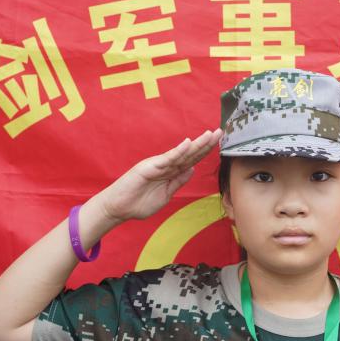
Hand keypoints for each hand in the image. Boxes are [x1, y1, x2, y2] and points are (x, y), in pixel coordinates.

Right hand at [97, 128, 223, 223]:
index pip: (191, 160)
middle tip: (220, 132)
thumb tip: (192, 169)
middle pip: (189, 154)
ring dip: (196, 145)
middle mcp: (166, 166)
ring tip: (210, 135)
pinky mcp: (149, 167)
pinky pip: (167, 159)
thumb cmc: (139, 203)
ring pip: (181, 154)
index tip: (218, 143)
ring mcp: (158, 165)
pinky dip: (178, 151)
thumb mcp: (166, 194)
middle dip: (205, 144)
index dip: (204, 152)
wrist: (119, 208)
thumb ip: (178, 181)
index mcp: (170, 173)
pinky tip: (188, 143)